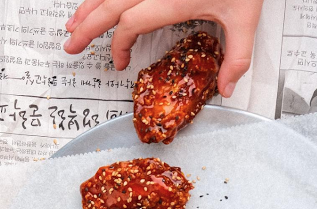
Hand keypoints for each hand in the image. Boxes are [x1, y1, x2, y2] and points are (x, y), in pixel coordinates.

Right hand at [63, 0, 263, 96]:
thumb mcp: (246, 19)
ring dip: (88, 6)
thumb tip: (226, 90)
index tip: (118, 63)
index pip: (131, 24)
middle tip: (70, 45)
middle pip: (110, 5)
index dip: (119, 46)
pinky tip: (94, 1)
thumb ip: (237, 58)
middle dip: (87, 27)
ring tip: (72, 23)